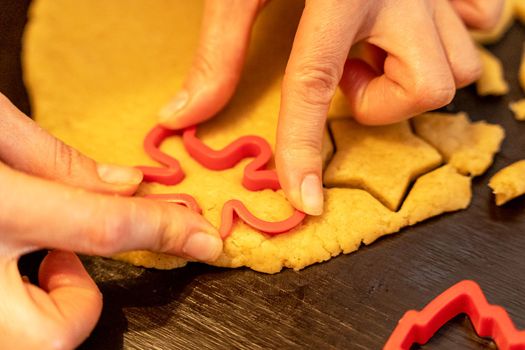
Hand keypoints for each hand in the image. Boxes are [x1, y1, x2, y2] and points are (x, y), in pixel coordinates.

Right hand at [0, 94, 221, 348]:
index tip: (204, 238)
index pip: (104, 225)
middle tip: (61, 253)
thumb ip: (56, 158)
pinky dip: (10, 309)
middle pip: (55, 335)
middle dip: (78, 302)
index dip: (166, 230)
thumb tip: (128, 183)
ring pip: (25, 346)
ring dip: (41, 308)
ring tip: (18, 257)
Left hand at [157, 0, 501, 215]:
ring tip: (373, 50)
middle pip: (425, 86)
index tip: (304, 202)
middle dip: (382, 99)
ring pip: (459, 65)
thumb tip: (181, 115)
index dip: (305, 150)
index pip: (316, 85)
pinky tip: (407, 32)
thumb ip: (217, 51)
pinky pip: (484, 24)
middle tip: (349, 75)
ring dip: (410, 74)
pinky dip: (449, 42)